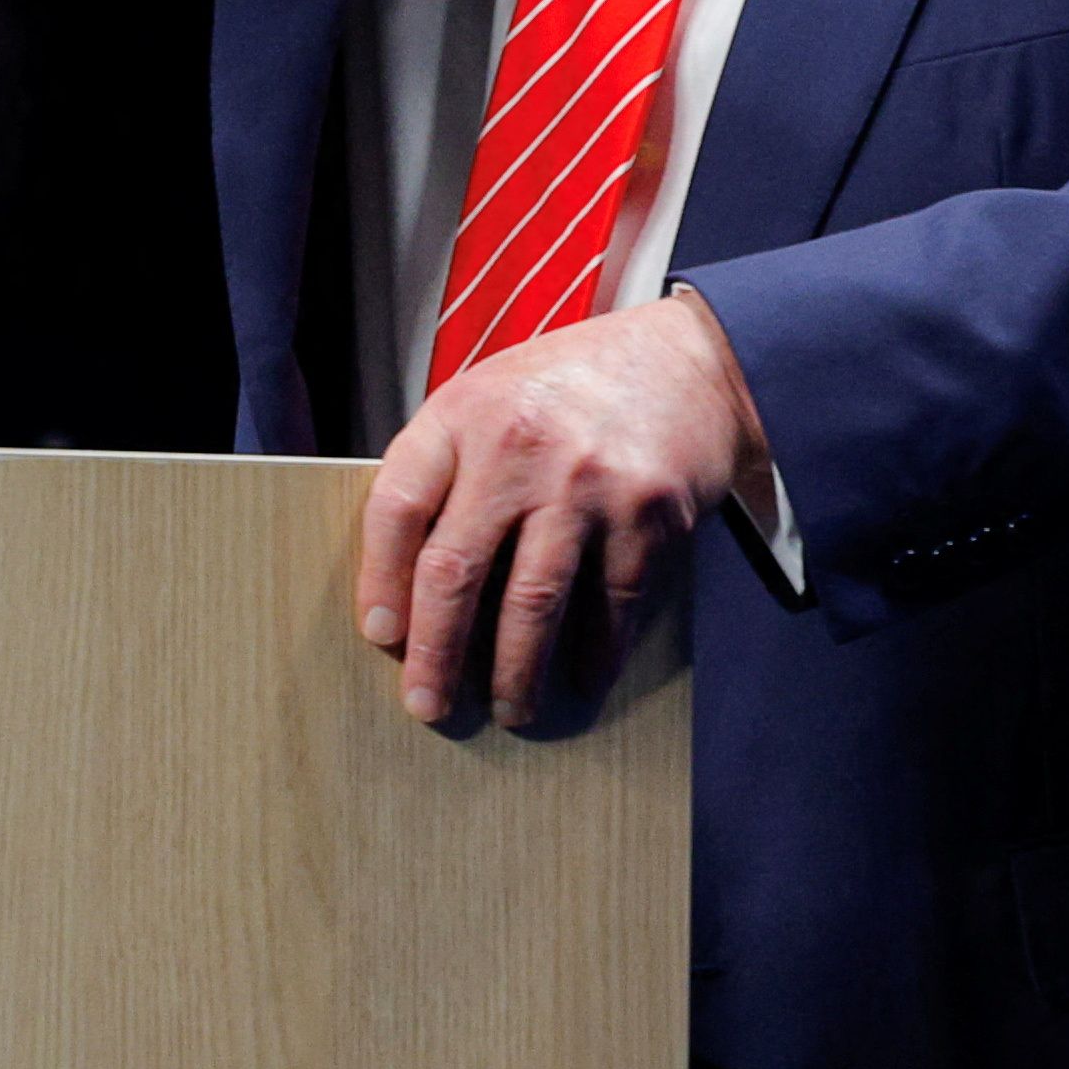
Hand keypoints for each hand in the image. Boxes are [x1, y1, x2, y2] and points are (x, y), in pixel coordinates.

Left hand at [354, 290, 765, 727]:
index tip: (381, 636)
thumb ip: (446, 467)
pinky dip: (597, 652)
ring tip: (510, 710)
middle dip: (436, 653)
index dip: (379, 580)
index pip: (397, 508)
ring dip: (516, 671)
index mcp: (462, 416)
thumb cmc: (570, 386)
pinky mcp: (648, 514)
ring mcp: (586, 484)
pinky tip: (584, 679)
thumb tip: (406, 579)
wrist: (688, 358)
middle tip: (426, 706)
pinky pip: (613, 603)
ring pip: (532, 602)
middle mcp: (518, 449)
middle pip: (455, 570)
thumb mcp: (488, 396)